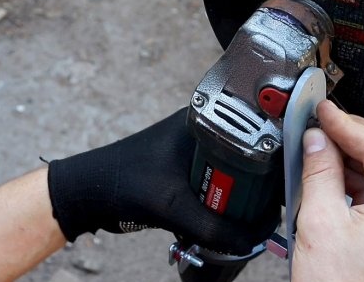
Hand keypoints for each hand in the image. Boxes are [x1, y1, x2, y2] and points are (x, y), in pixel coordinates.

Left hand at [47, 108, 277, 254]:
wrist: (86, 194)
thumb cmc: (121, 184)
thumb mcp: (173, 207)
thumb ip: (213, 227)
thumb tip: (249, 240)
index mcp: (201, 122)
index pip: (252, 135)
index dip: (270, 163)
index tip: (278, 188)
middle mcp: (202, 130)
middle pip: (247, 157)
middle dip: (256, 185)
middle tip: (263, 208)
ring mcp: (194, 149)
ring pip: (233, 172)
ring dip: (239, 195)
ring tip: (247, 215)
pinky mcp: (187, 167)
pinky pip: (218, 182)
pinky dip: (223, 200)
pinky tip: (227, 217)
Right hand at [292, 100, 363, 281]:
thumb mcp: (320, 223)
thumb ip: (319, 172)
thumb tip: (316, 140)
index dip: (347, 124)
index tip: (324, 112)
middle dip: (356, 134)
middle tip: (324, 124)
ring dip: (356, 155)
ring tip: (322, 149)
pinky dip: (359, 177)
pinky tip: (333, 173)